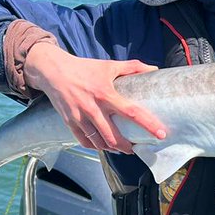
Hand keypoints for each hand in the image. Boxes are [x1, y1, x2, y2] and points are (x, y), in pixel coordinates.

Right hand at [25, 43, 166, 153]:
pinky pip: (85, 141)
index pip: (132, 112)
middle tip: (136, 148)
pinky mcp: (69, 122)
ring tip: (122, 149)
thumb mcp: (109, 65)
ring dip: (113, 149)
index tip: (161, 134)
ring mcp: (80, 117)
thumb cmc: (84, 68)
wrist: (53, 71)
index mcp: (106, 94)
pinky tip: (104, 146)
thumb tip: (154, 69)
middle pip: (113, 137)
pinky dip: (96, 147)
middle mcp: (93, 108)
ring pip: (99, 142)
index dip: (148, 125)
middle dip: (127, 147)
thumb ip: (133, 67)